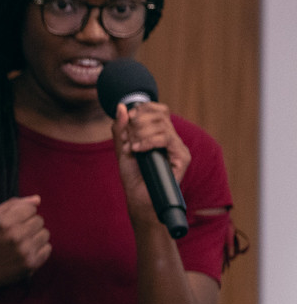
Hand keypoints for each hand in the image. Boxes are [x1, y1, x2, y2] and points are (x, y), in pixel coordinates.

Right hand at [0, 194, 50, 294]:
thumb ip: (12, 204)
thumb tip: (37, 199)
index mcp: (2, 222)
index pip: (30, 208)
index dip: (23, 213)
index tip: (14, 221)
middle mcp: (14, 236)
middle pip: (39, 220)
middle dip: (30, 224)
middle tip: (17, 233)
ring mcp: (24, 251)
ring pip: (45, 233)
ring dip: (35, 236)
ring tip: (22, 242)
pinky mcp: (31, 264)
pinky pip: (47, 248)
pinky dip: (39, 249)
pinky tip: (26, 251)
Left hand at [114, 101, 190, 222]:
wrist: (138, 197)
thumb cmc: (133, 175)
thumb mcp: (122, 147)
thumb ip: (121, 128)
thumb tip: (121, 107)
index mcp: (160, 134)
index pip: (159, 110)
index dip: (144, 108)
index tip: (130, 117)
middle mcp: (172, 139)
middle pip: (160, 115)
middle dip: (138, 123)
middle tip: (128, 137)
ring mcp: (178, 148)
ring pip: (162, 126)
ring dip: (141, 133)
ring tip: (132, 146)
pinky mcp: (182, 158)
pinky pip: (166, 139)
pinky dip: (148, 141)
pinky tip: (137, 149)